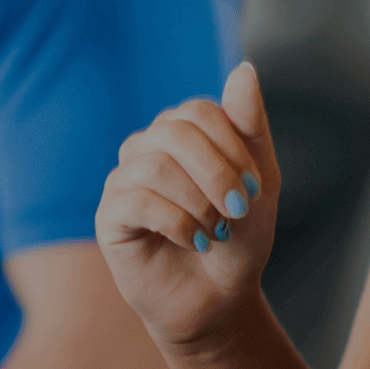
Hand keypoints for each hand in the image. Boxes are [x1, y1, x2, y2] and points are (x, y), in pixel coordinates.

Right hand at [96, 61, 277, 357]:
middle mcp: (146, 148)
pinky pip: (137, 201)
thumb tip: (244, 67)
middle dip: (217, 173)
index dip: (231, 147)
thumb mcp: (260, 179)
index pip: (198, 111)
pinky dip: (178, 223)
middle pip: (174, 132)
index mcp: (181, 133)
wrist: (221, 300)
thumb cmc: (239, 239)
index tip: (256, 189)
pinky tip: (193, 241)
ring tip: (215, 231)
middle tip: (239, 210)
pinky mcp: (109, 217)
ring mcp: (123, 181)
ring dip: (199, 203)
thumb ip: (250, 125)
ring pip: (155, 166)